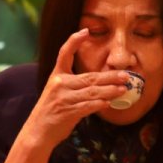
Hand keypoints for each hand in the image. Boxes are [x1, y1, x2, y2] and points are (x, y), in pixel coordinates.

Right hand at [22, 28, 129, 147]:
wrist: (37, 132)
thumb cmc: (51, 112)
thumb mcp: (57, 92)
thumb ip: (74, 85)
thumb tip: (100, 84)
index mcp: (56, 75)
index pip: (64, 53)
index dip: (74, 41)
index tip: (85, 31)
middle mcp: (59, 83)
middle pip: (89, 77)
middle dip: (110, 76)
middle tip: (125, 75)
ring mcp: (63, 98)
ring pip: (92, 92)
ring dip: (110, 91)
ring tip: (123, 89)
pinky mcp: (67, 112)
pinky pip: (87, 106)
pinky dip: (100, 105)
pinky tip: (109, 103)